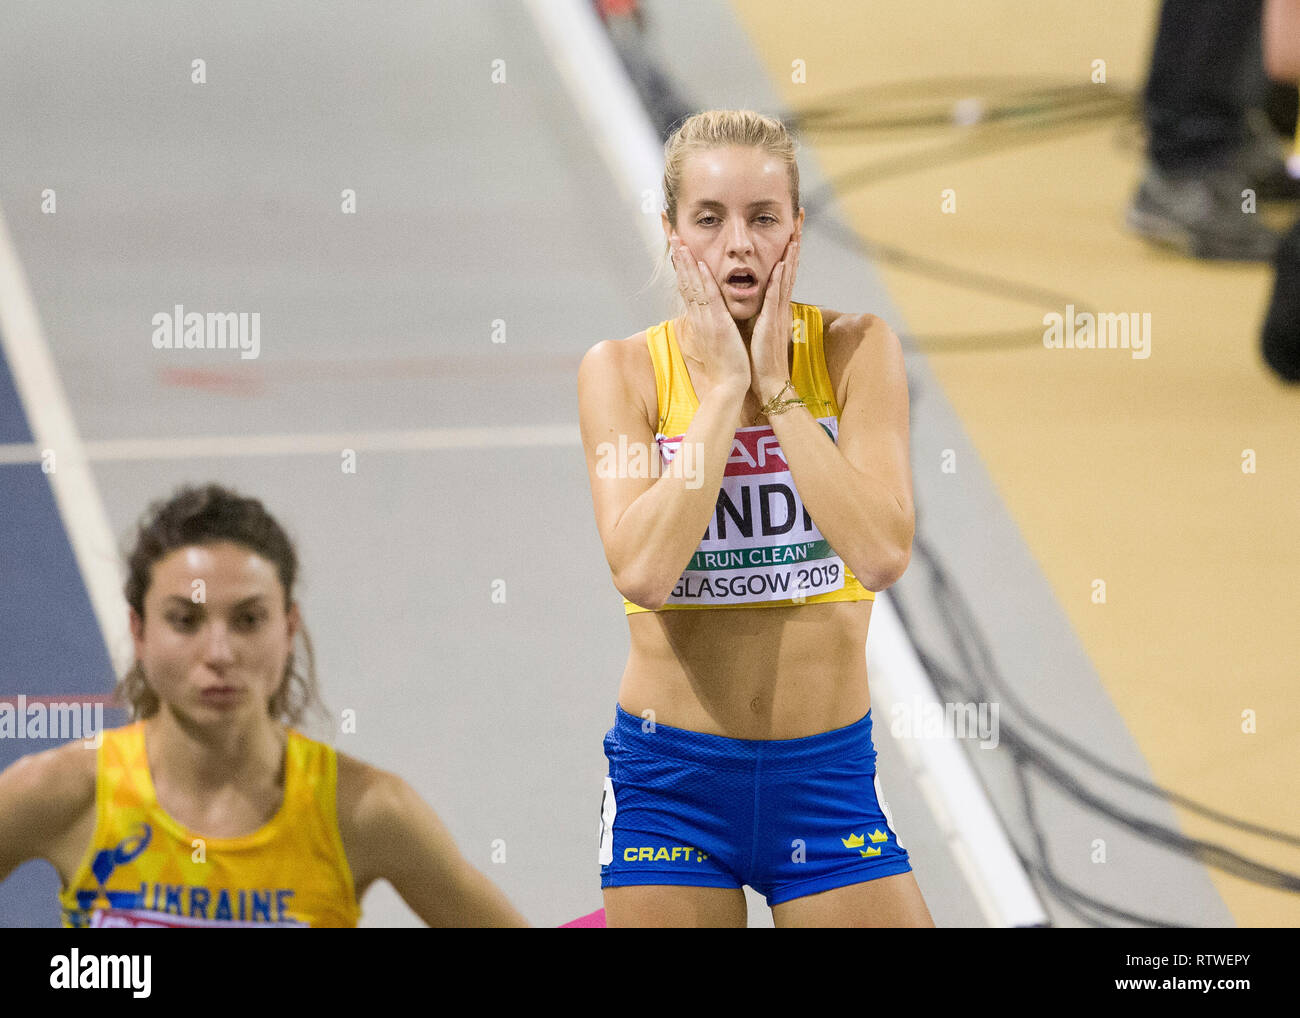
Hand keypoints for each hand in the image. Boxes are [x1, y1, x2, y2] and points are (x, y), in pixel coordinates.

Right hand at [671, 233, 750, 389]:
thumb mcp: (715, 340)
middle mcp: (699, 318)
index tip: (677, 251)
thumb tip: (706, 317)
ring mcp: (707, 321)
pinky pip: (710, 298)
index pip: (688, 290)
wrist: (730, 384)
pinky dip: (704, 280)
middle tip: (674, 238)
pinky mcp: (718, 325)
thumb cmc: (726, 365)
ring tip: (681, 244)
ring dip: (687, 264)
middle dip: (679, 260)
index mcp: (700, 321)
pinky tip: (700, 264)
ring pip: (694, 287)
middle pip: (686, 284)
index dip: (681, 270)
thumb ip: (710, 325)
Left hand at [749, 235, 798, 403]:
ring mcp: (778, 314)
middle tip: (798, 222)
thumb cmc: (762, 359)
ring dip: (790, 256)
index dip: (789, 251)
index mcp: (776, 308)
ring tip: (794, 235)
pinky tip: (782, 265)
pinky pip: (775, 298)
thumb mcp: (763, 330)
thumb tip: (762, 302)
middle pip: (790, 269)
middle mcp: (780, 307)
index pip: (784, 273)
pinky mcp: (771, 323)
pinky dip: (779, 281)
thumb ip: (764, 314)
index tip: (791, 231)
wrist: (769, 381)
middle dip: (794, 245)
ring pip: (785, 279)